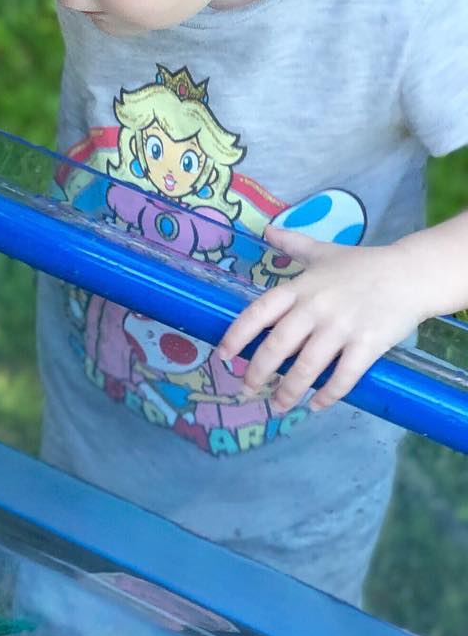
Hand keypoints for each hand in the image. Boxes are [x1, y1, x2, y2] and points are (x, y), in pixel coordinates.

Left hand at [216, 227, 425, 413]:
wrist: (413, 273)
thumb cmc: (364, 264)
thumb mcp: (324, 252)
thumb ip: (294, 244)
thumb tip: (267, 230)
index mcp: (300, 288)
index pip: (258, 313)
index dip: (236, 336)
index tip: (222, 356)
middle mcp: (315, 308)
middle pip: (277, 346)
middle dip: (257, 373)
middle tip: (246, 390)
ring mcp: (342, 327)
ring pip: (306, 367)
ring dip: (288, 390)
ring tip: (278, 405)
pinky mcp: (368, 344)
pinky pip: (343, 376)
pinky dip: (327, 394)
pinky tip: (316, 405)